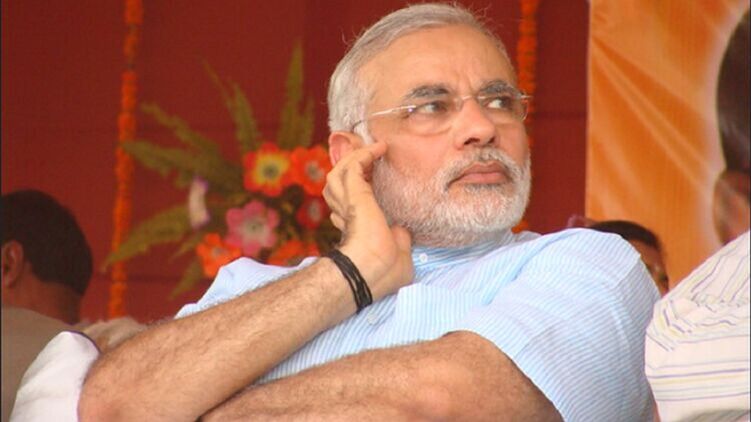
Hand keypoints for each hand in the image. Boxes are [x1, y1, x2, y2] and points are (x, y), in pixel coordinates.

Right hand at [323, 140, 412, 298]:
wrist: (374, 269)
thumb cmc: (384, 271)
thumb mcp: (397, 253)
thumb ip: (398, 238)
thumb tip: (401, 230)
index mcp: (353, 229)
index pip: (345, 206)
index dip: (356, 191)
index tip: (372, 179)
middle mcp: (344, 214)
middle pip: (337, 184)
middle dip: (349, 169)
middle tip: (369, 158)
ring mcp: (346, 202)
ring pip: (339, 172)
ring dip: (355, 158)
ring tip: (374, 150)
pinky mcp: (353, 192)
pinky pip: (353, 164)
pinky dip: (364, 153)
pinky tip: (379, 148)